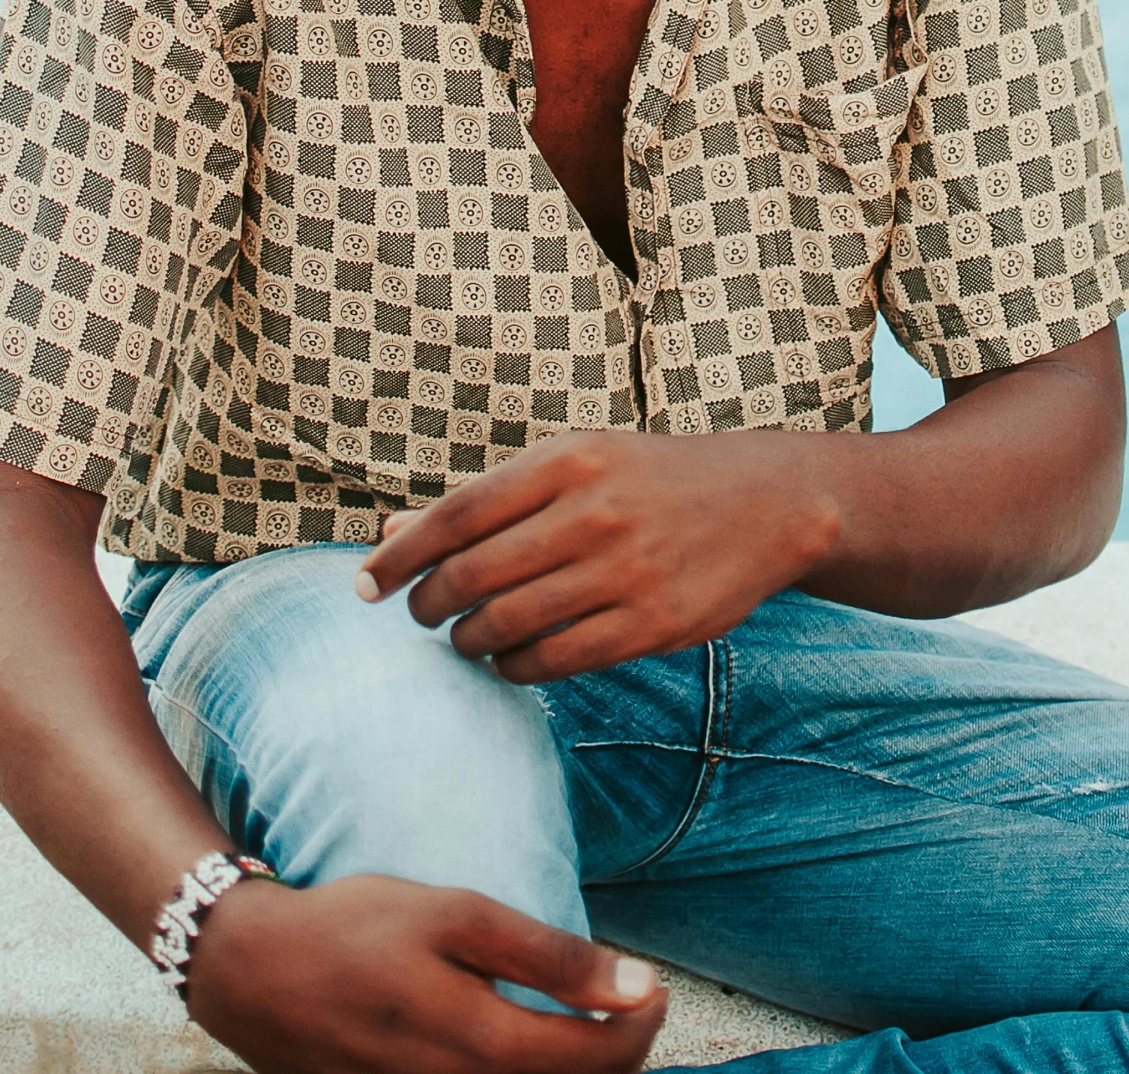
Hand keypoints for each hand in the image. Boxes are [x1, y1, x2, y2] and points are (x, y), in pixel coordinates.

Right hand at [186, 873, 666, 1073]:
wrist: (255, 975)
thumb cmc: (356, 931)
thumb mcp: (454, 916)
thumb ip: (547, 955)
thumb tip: (633, 984)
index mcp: (479, 1045)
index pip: (596, 1061)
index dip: (639, 1028)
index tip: (653, 987)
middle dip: (614, 1055)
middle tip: (624, 1003)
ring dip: (572, 1072)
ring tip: (580, 1023)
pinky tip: (525, 1047)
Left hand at [356, 431, 843, 681]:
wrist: (764, 503)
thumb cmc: (647, 480)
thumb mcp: (572, 462)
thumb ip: (486, 499)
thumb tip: (390, 534)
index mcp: (566, 460)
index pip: (455, 515)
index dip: (399, 558)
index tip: (364, 586)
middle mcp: (592, 512)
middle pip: (472, 575)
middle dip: (427, 605)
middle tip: (420, 615)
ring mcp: (624, 572)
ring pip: (506, 625)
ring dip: (467, 641)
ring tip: (463, 638)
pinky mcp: (651, 626)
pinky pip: (553, 661)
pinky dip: (513, 667)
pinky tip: (508, 658)